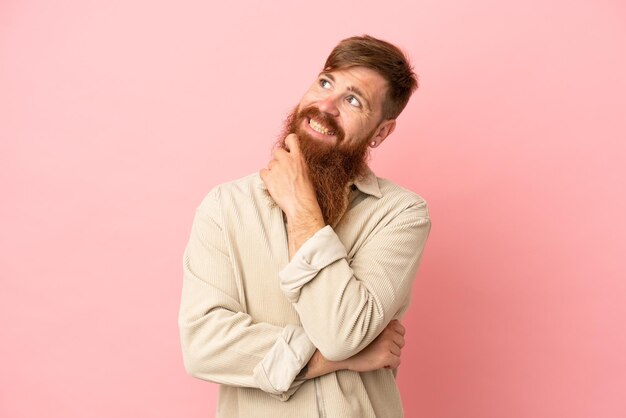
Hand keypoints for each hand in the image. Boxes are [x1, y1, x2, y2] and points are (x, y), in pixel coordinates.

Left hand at [260, 134, 324, 256]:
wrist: (300, 205)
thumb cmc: (306, 192)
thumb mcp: (306, 172)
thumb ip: (297, 163)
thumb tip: (292, 160)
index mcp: (298, 157)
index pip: (291, 139)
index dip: (288, 142)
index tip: (287, 147)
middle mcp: (286, 160)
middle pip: (277, 151)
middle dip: (278, 159)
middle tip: (283, 170)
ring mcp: (276, 168)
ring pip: (270, 164)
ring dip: (273, 170)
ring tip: (280, 182)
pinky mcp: (268, 177)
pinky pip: (262, 172)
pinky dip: (266, 178)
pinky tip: (273, 184)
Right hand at [344, 320, 405, 371]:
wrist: (342, 354)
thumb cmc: (355, 342)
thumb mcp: (369, 329)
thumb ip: (382, 328)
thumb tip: (397, 333)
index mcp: (383, 323)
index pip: (401, 329)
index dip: (394, 337)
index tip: (385, 342)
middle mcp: (387, 332)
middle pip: (401, 342)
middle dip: (393, 348)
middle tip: (379, 350)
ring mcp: (387, 344)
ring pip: (399, 353)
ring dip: (390, 357)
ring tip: (376, 356)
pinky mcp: (386, 356)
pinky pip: (397, 362)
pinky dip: (390, 365)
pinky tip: (379, 364)